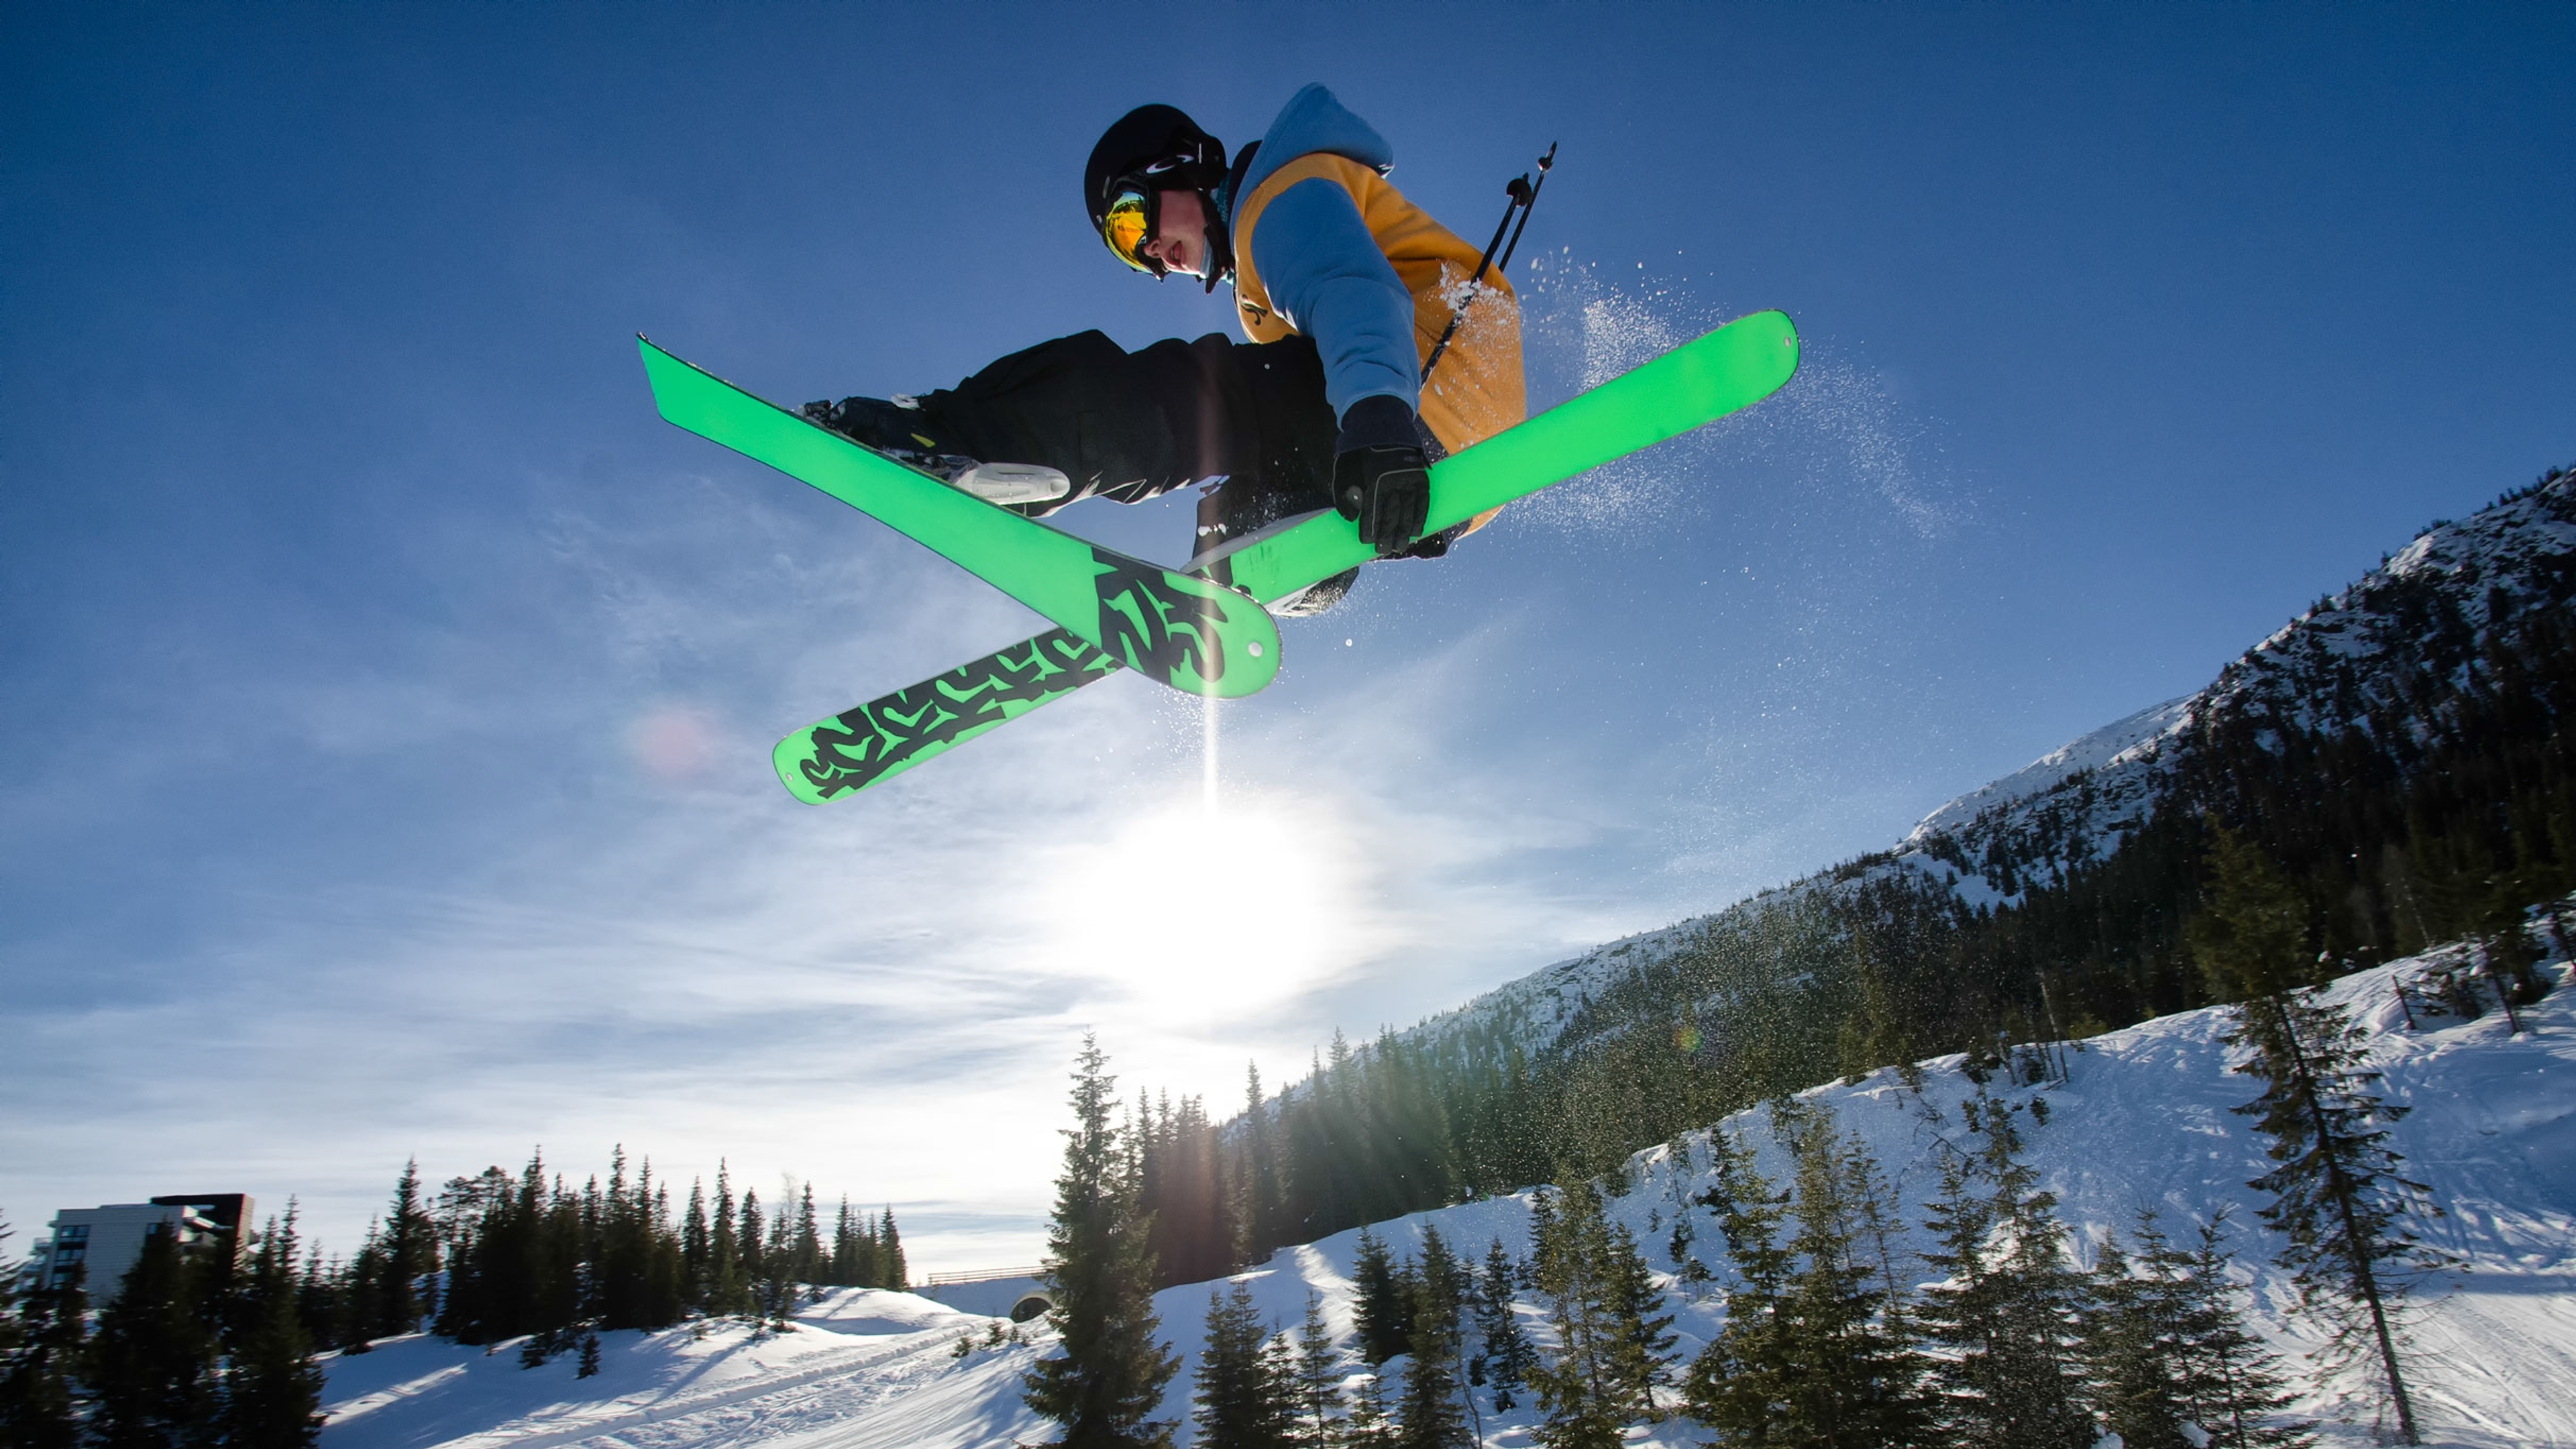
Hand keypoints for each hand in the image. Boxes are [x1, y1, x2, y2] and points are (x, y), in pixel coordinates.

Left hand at [1333, 395, 1431, 555]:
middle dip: (1387, 536)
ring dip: (1404, 532)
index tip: (1367, 542)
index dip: (1369, 530)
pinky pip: (1423, 502)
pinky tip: (1417, 531)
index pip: (1371, 512)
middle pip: (1391, 516)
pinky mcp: (1421, 477)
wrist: (1382, 425)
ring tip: (1401, 546)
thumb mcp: (1344, 469)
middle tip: (1385, 550)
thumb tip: (1351, 518)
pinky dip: (1420, 518)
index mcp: (1372, 480)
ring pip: (1408, 512)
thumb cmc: (1358, 452)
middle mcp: (1392, 481)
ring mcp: (1409, 480)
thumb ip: (1345, 494)